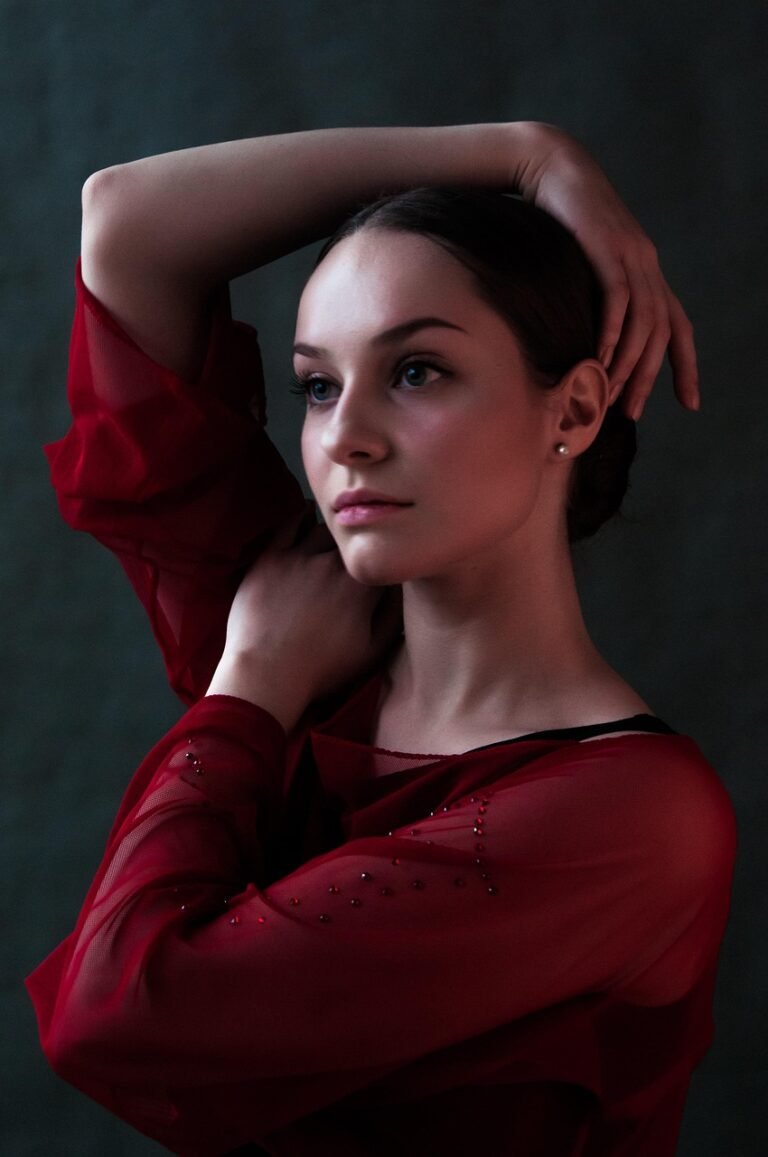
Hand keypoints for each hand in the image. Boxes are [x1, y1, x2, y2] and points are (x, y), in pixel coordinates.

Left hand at [209, 503, 403, 720]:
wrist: (265, 674)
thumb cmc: (321, 670)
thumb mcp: (372, 652)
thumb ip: (394, 617)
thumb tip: (405, 593)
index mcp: (362, 585)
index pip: (383, 559)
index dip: (386, 560)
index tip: (387, 563)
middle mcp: (334, 563)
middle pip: (355, 541)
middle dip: (360, 546)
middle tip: (358, 552)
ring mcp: (300, 556)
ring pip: (326, 529)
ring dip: (334, 535)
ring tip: (335, 540)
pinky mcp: (271, 557)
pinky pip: (290, 524)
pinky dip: (303, 516)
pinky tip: (308, 513)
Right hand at [517, 125, 698, 421]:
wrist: (555, 170)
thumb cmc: (565, 221)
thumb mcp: (588, 263)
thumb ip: (597, 296)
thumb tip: (589, 340)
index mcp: (649, 273)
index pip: (678, 327)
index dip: (687, 367)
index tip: (690, 403)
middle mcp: (648, 266)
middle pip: (661, 333)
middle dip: (649, 377)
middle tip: (630, 412)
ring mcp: (631, 255)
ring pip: (643, 320)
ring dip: (629, 361)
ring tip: (608, 392)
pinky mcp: (606, 247)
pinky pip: (618, 297)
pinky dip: (613, 330)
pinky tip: (602, 356)